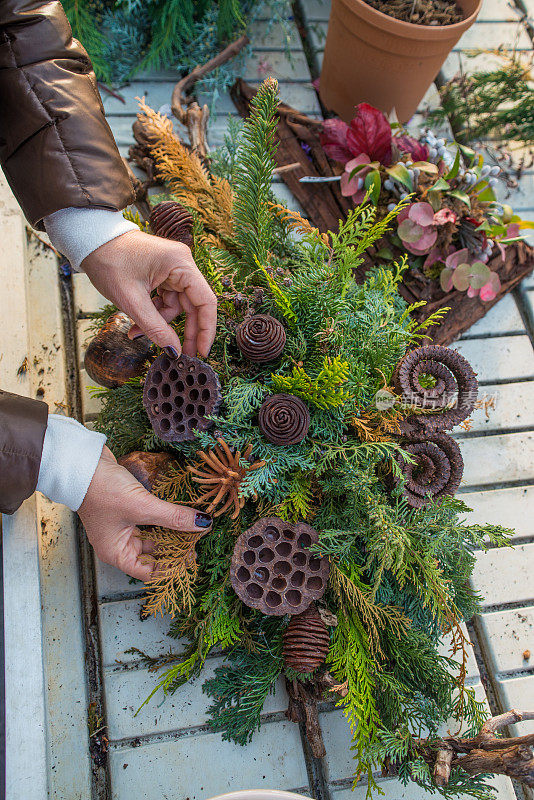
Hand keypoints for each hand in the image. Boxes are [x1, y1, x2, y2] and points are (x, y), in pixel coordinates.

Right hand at [77, 446, 211, 580]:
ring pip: (155, 535)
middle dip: (176, 547)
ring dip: (173, 531)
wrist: (84, 463)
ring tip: (195, 527)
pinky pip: (152, 520)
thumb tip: (202, 524)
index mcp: (116, 553)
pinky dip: (166, 518)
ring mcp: (124, 526)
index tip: (192, 558)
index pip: (149, 572)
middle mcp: (119, 543)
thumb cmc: (102, 490)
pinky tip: (182, 514)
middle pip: (154, 554)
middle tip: (198, 540)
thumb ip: (173, 517)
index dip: (172, 568)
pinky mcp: (129, 510)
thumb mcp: (142, 506)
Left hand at [82, 230, 216, 357]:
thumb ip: (155, 328)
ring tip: (137, 333)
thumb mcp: (131, 300)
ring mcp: (172, 269)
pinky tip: (136, 324)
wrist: (90, 241)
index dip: (206, 329)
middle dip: (183, 330)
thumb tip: (174, 351)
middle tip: (179, 354)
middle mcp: (182, 264)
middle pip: (193, 305)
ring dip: (160, 323)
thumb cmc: (109, 261)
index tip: (201, 352)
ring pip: (176, 305)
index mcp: (181, 263)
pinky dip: (153, 314)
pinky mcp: (162, 273)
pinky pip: (165, 300)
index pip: (206, 301)